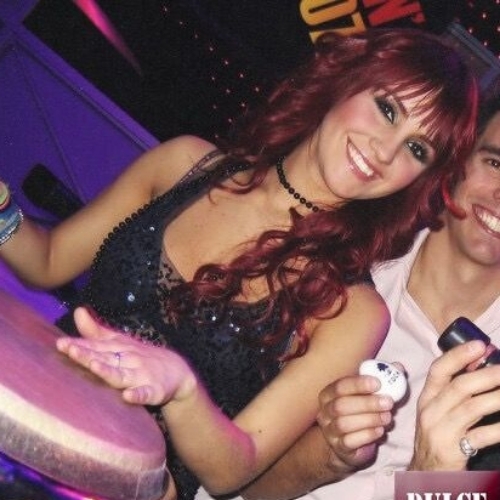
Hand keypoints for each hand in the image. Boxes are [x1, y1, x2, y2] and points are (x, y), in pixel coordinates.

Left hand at [56, 307, 197, 405]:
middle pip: (106, 358)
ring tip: (95, 366)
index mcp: (120, 349)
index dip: (79, 345)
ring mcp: (142, 375)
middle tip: (70, 350)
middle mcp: (130, 360)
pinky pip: (147, 393)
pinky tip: (128, 396)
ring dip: (109, 371)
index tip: (61, 344)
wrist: (178, 371)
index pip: (97, 347)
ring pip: (123, 375)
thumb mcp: (120, 342)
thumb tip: (77, 311)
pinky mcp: (155, 391)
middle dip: (88, 354)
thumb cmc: (142, 358)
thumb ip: (96, 331)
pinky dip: (139, 395)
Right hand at [316, 372, 394, 472]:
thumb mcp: (369, 395)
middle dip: (366, 403)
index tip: (378, 383)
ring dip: (369, 419)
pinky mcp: (339, 447)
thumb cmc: (360, 412)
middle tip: (388, 402)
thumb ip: (382, 380)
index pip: (340, 386)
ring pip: (344, 424)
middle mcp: (325, 411)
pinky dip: (367, 435)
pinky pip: (349, 441)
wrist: (351, 444)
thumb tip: (398, 367)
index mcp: (329, 393)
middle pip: (341, 405)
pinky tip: (380, 431)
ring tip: (388, 417)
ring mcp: (329, 430)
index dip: (358, 384)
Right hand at [410, 340, 499, 469]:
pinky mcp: (452, 451)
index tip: (479, 344)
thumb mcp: (438, 410)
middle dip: (486, 375)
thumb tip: (479, 363)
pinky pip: (480, 436)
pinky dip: (498, 428)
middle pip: (459, 387)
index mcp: (427, 397)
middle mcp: (430, 411)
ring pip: (471, 408)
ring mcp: (440, 431)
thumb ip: (454, 389)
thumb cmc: (437, 435)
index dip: (458, 355)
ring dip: (497, 397)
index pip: (438, 370)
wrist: (425, 471)